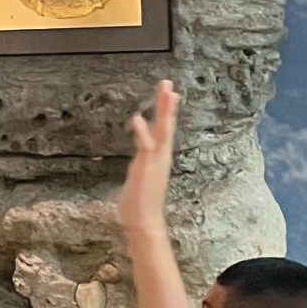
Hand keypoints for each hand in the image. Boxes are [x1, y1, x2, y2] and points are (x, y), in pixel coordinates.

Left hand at [117, 79, 179, 236]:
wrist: (144, 223)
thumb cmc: (141, 206)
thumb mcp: (141, 180)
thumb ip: (142, 168)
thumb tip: (139, 166)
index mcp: (159, 158)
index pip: (164, 131)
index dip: (166, 113)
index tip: (170, 95)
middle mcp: (160, 157)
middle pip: (166, 125)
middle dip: (167, 105)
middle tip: (168, 84)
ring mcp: (155, 160)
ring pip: (162, 130)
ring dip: (163, 110)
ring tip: (165, 90)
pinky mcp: (145, 166)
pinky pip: (144, 145)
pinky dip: (141, 131)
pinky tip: (136, 117)